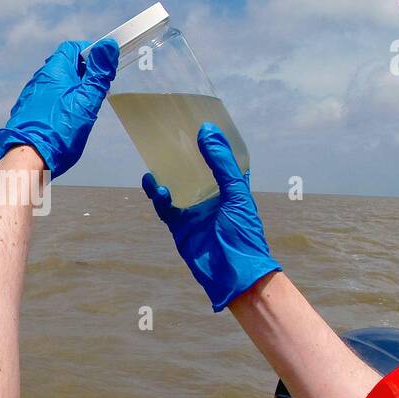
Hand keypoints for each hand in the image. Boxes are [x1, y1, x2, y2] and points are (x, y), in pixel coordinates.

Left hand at [0, 39, 118, 178]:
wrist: (27, 159)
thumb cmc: (58, 131)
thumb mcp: (86, 101)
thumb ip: (99, 74)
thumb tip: (108, 47)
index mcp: (54, 71)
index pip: (72, 48)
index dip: (91, 52)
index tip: (104, 65)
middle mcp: (39, 80)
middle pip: (65, 66)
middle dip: (85, 74)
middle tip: (99, 89)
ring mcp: (31, 97)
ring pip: (57, 85)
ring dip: (73, 91)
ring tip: (85, 108)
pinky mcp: (28, 113)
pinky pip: (48, 101)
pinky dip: (61, 105)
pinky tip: (68, 121)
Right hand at [142, 122, 280, 311]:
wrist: (234, 275)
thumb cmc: (243, 234)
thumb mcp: (235, 194)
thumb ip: (221, 164)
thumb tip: (206, 131)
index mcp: (232, 187)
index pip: (223, 159)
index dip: (214, 142)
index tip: (202, 122)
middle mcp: (213, 196)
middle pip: (196, 169)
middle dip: (184, 154)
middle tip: (170, 134)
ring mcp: (195, 211)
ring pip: (177, 185)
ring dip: (166, 173)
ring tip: (156, 158)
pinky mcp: (180, 226)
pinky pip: (165, 207)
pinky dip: (158, 196)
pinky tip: (154, 184)